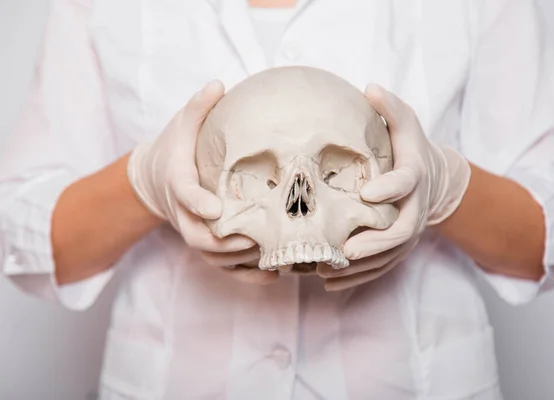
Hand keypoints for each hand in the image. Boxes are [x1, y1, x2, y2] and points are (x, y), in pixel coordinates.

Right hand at [127, 80, 277, 284]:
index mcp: (178, 181)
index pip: (184, 194)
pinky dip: (245, 275)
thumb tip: (219, 84)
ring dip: (241, 262)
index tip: (216, 209)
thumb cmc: (175, 150)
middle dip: (227, 243)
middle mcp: (184, 213)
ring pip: (213, 258)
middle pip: (199, 238)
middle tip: (258, 239)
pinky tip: (272, 274)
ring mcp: (194, 231)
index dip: (197, 203)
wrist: (154, 179)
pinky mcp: (205, 244)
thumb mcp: (181, 125)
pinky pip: (222, 267)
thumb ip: (197, 108)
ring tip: (275, 258)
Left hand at [318, 83, 470, 290]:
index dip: (390, 189)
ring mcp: (408, 231)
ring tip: (327, 270)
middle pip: (400, 232)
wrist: (435, 178)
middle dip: (374, 243)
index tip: (367, 193)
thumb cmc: (412, 148)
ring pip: (388, 256)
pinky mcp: (400, 247)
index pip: (406, 183)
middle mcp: (414, 209)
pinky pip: (382, 267)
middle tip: (345, 251)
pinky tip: (330, 283)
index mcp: (414, 176)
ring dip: (360, 267)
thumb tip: (369, 87)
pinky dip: (358, 278)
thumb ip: (390, 108)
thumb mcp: (406, 122)